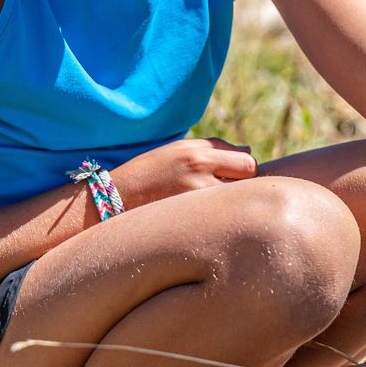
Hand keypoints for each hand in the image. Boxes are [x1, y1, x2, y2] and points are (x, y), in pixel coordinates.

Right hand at [109, 137, 257, 209]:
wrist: (116, 197)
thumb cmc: (151, 170)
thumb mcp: (180, 148)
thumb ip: (216, 148)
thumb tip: (248, 152)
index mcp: (198, 155)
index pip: (247, 162)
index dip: (246, 169)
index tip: (237, 175)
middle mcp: (200, 174)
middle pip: (248, 181)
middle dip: (244, 185)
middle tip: (229, 191)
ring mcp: (196, 198)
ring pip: (234, 200)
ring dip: (231, 202)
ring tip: (214, 205)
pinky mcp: (189, 218)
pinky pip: (218, 216)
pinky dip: (218, 216)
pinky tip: (204, 217)